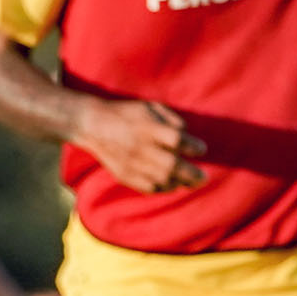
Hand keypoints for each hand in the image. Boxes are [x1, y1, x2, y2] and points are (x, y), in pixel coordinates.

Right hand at [77, 97, 206, 192]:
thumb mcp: (150, 106)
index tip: (201, 149)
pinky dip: (163, 189)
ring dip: (180, 183)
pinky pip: (148, 187)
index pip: (177, 140)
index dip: (194, 147)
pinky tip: (171, 185)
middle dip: (192, 174)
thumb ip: (171, 118)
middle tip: (203, 178)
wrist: (92, 125)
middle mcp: (141, 147)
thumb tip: (186, 133)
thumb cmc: (126, 114)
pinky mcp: (124, 174)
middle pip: (172, 165)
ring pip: (162, 179)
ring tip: (190, 183)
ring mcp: (132, 163)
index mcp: (149, 127)